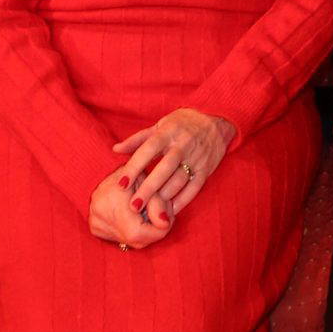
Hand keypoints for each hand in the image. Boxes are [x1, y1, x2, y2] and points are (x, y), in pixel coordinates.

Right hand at [89, 172, 167, 248]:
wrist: (104, 168)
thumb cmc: (133, 172)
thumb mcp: (148, 181)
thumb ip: (158, 203)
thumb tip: (165, 224)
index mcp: (110, 202)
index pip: (138, 232)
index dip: (159, 228)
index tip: (168, 215)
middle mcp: (98, 217)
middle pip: (137, 239)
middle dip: (155, 228)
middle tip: (161, 211)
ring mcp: (95, 225)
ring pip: (132, 241)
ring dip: (146, 230)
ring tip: (149, 210)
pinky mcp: (95, 229)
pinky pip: (124, 238)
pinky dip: (135, 230)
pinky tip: (136, 215)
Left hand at [112, 108, 234, 221]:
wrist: (217, 119)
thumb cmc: (183, 123)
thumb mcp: (160, 125)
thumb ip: (138, 139)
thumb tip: (115, 149)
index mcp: (168, 132)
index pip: (148, 150)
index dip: (134, 167)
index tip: (121, 184)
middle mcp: (182, 145)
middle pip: (164, 169)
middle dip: (149, 188)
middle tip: (133, 205)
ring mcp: (196, 157)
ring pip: (179, 180)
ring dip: (164, 197)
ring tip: (149, 211)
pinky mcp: (206, 169)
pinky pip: (194, 188)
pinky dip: (182, 201)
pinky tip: (169, 211)